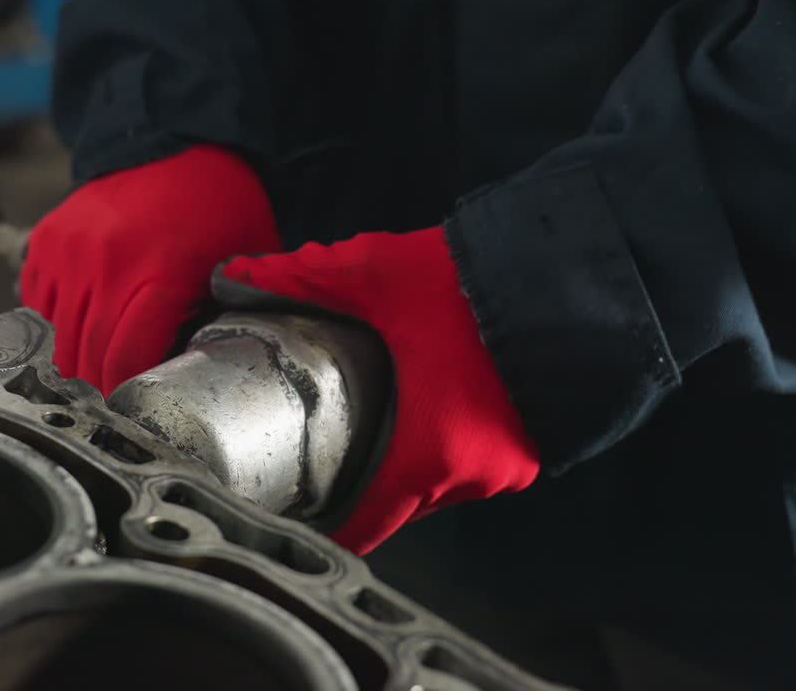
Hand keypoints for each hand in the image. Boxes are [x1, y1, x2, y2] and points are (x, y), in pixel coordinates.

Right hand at [20, 145, 279, 393]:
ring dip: (73, 356)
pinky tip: (79, 322)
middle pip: (85, 354)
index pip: (125, 358)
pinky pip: (35, 302)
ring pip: (55, 335)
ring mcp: (70, 249)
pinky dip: (53, 321)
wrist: (179, 142)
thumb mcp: (241, 264)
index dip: (124, 391)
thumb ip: (224, 318)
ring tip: (95, 363)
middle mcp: (108, 262)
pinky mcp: (46, 239)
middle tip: (112, 396)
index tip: (131, 405)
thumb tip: (205, 371)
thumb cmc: (218, 208)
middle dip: (97, 385)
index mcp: (161, 272)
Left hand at [218, 227, 538, 552]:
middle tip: (326, 453)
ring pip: (437, 483)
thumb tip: (231, 278)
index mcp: (425, 451)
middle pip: (398, 500)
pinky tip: (428, 412)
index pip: (365, 522)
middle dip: (363, 481)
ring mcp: (507, 468)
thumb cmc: (467, 281)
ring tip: (376, 428)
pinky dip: (447, 449)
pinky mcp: (532, 450)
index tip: (298, 515)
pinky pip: (474, 466)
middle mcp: (469, 476)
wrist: (564, 274)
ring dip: (408, 463)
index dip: (329, 522)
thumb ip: (295, 278)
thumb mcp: (371, 272)